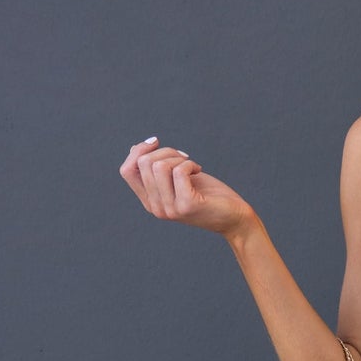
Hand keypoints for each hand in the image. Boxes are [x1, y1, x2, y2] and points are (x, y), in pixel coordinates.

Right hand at [119, 137, 256, 236]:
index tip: (156, 143)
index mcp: (150, 201)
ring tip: (192, 166)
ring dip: (177, 157)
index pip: (126, 171)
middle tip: (184, 158)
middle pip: (143, 163)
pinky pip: (179, 171)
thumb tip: (135, 148)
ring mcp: (170, 209)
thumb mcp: (177, 178)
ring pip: (159, 166)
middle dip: (165, 151)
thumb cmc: (208, 194)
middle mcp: (156, 208)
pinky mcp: (186, 205)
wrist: (234, 217)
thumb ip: (156, 168)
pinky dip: (190, 164)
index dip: (138, 151)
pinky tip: (199, 170)